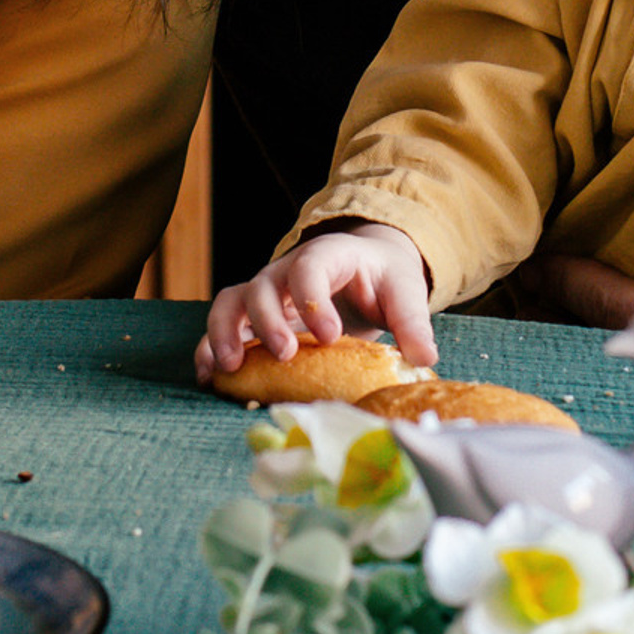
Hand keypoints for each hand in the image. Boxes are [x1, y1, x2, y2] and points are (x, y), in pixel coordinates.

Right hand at [197, 224, 436, 380]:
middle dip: (269, 321)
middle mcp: (288, 271)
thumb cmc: (383, 278)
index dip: (314, 299)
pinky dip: (211, 348)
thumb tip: (424, 355)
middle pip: (263, 285)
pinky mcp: (256, 317)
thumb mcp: (404, 291)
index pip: (311, 267)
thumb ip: (412, 321)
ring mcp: (268, 293)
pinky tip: (209, 377)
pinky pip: (224, 325)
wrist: (366, 265)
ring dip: (226, 333)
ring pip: (232, 301)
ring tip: (230, 368)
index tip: (330, 335)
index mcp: (328, 256)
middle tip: (286, 354)